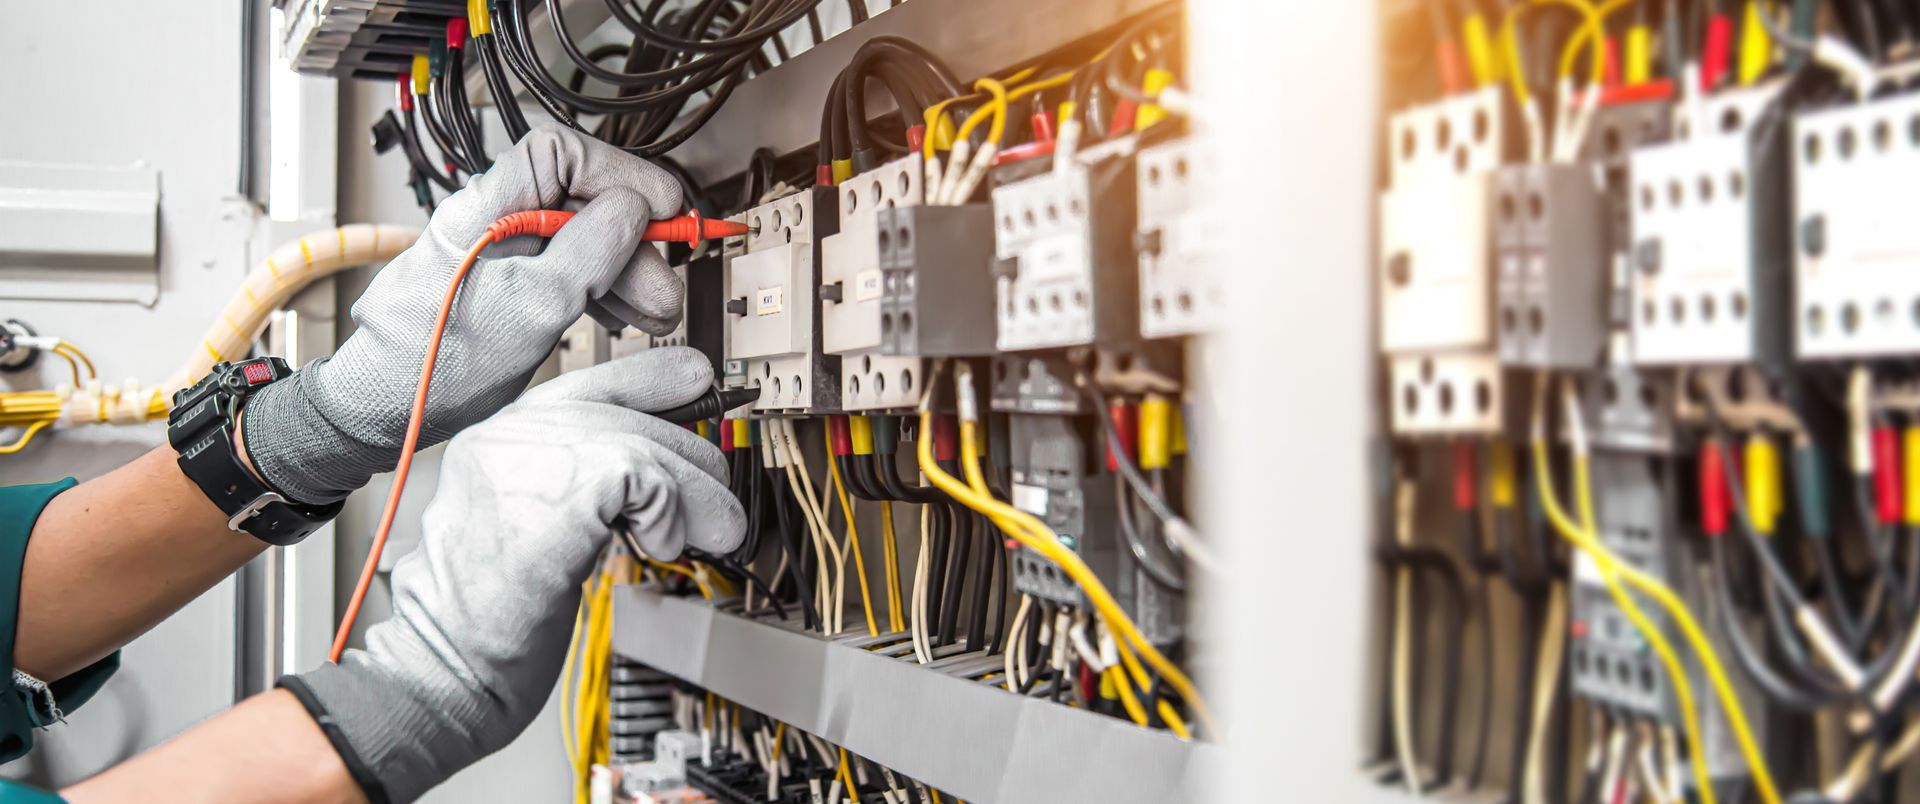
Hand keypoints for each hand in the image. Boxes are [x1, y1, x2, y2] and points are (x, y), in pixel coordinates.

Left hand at [243, 124, 686, 503]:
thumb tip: (632, 211)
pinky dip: (604, 292)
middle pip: (581, 203)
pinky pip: (569, 273)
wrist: (381, 412)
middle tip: (664, 285)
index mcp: (484, 209)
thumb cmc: (431, 366)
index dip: (620, 174)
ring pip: (582, 242)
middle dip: (634, 241)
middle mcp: (494, 224)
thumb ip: (585, 254)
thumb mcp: (528, 310)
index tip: (662, 208)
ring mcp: (503, 257)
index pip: (562, 156)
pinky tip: (627, 317)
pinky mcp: (510, 289)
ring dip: (627, 273)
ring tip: (656, 313)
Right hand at [288, 348, 744, 802]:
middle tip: (718, 507)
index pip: (586, 381)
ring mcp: (529, 455)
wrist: (443, 664)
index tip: (696, 379)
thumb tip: (662, 478)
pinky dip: (673, 514)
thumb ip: (581, 487)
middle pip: (626, 413)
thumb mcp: (533, 527)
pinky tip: (661, 547)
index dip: (651, 379)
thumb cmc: (483, 620)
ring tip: (715, 533)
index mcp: (496, 439)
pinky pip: (651, 479)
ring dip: (696, 496)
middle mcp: (507, 434)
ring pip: (646, 445)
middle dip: (688, 459)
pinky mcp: (563, 487)